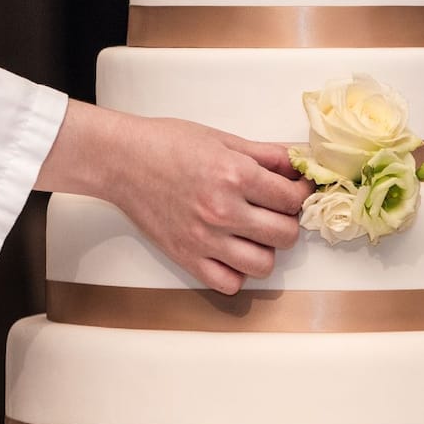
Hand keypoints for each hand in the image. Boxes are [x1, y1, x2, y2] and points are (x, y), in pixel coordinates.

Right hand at [35, 101, 314, 293]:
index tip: (297, 191)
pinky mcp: (187, 258)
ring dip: (266, 250)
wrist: (122, 160)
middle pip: (285, 235)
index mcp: (235, 176)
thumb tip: (299, 165)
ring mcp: (205, 239)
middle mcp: (223, 211)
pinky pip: (229, 284)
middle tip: (275, 211)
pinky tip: (232, 253)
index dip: (301, 194)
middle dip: (288, 222)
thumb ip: (267, 155)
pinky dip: (236, 273)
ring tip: (254, 234)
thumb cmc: (169, 144)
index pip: (292, 198)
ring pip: (264, 265)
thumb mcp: (223, 140)